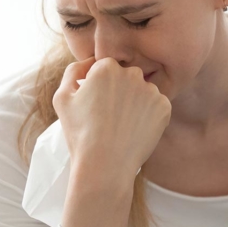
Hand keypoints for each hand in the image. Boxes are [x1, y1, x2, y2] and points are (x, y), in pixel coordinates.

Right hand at [54, 57, 170, 226]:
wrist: (105, 165)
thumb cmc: (80, 133)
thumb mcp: (62, 99)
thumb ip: (73, 72)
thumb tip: (89, 61)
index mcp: (106, 67)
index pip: (106, 68)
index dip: (100, 86)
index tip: (97, 105)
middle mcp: (132, 73)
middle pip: (127, 77)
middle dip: (120, 91)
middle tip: (110, 116)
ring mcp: (150, 90)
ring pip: (143, 91)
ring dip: (136, 102)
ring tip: (123, 125)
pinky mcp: (164, 107)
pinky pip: (157, 105)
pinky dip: (149, 115)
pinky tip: (136, 130)